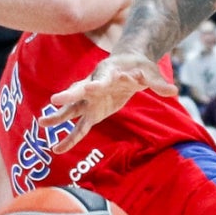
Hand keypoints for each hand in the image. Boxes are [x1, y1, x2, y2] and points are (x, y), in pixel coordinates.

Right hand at [46, 53, 175, 153]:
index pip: (102, 78)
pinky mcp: (92, 112)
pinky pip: (80, 127)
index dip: (98, 82)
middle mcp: (94, 85)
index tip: (91, 86)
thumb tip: (174, 91)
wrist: (129, 65)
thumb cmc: (139, 67)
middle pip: (79, 90)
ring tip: (42, 123)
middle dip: (68, 96)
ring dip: (58, 116)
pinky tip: (56, 149)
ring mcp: (90, 100)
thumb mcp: (150, 73)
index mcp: (108, 73)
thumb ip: (158, 84)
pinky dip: (69, 138)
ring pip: (72, 109)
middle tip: (54, 100)